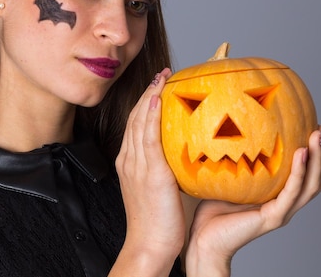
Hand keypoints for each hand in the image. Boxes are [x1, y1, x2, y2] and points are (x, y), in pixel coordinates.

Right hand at [115, 68, 185, 265]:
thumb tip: (190, 155)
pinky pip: (147, 137)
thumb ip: (170, 169)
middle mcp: (130, 159)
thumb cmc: (158, 221)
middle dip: (148, 92)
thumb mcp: (162, 188)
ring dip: (150, 96)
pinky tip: (156, 99)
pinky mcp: (149, 172)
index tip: (159, 87)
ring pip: (140, 122)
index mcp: (131, 162)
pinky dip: (149, 115)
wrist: (149, 244)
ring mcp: (137, 165)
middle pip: (136, 117)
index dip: (146, 102)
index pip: (137, 124)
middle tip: (163, 75)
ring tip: (162, 78)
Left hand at [184, 125, 320, 275]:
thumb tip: (228, 122)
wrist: (203, 238)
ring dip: (318, 158)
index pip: (305, 172)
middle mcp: (284, 203)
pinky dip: (299, 172)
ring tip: (317, 135)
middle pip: (316, 177)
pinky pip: (292, 192)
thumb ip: (235, 154)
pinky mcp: (274, 217)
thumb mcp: (226, 173)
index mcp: (277, 194)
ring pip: (311, 184)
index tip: (315, 126)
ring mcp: (281, 211)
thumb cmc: (210, 207)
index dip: (313, 152)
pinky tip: (301, 153)